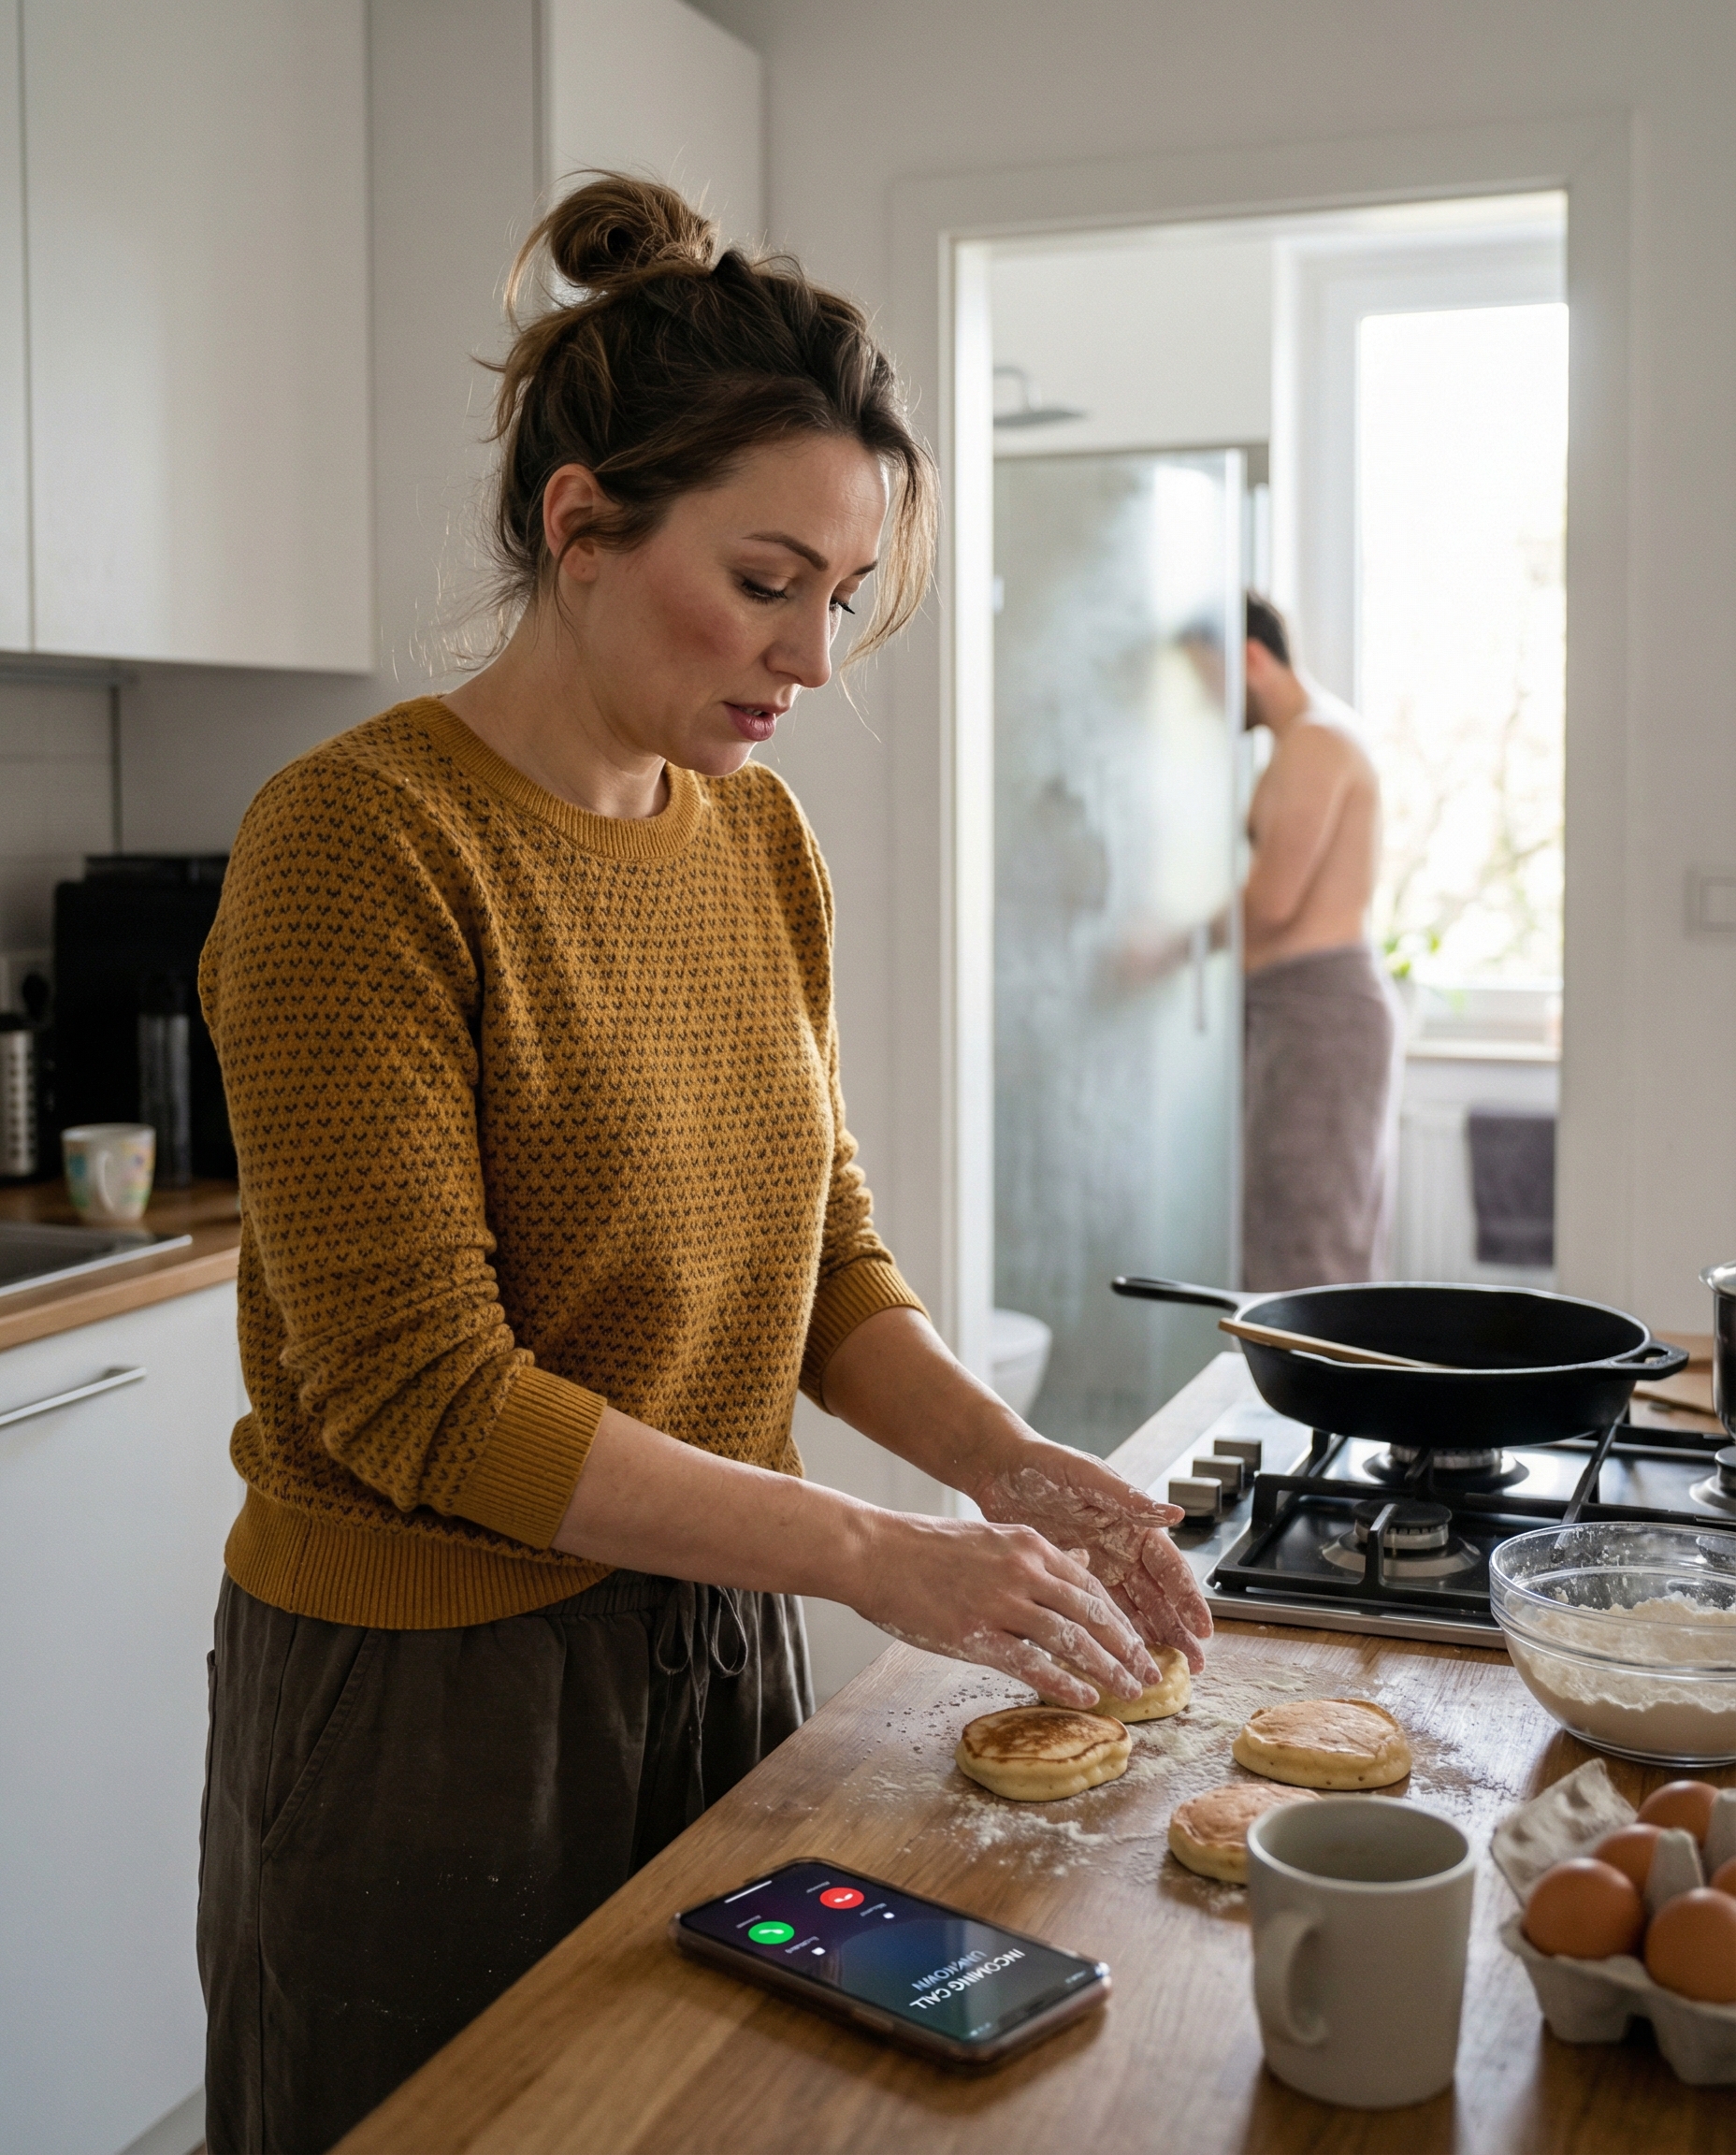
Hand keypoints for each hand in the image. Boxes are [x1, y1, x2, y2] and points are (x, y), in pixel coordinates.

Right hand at [848, 1511, 1163, 1709]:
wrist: (875, 1552)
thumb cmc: (927, 1547)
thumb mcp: (993, 1538)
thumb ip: (1039, 1553)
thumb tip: (1082, 1560)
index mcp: (1029, 1545)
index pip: (1091, 1585)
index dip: (1121, 1619)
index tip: (1139, 1643)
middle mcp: (1023, 1570)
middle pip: (1092, 1613)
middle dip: (1127, 1648)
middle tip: (1150, 1675)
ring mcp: (1000, 1602)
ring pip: (1070, 1638)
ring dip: (1106, 1669)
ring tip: (1129, 1692)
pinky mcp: (974, 1633)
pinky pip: (1030, 1662)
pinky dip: (1063, 1681)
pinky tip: (1084, 1698)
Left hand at [973, 1439, 1213, 1671]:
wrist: (1000, 1468)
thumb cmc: (1046, 1463)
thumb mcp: (1087, 1477)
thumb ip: (1128, 1498)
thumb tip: (1175, 1514)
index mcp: (1132, 1523)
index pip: (1169, 1568)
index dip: (1188, 1599)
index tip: (1203, 1629)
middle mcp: (1121, 1547)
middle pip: (1157, 1596)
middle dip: (1177, 1629)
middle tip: (1193, 1664)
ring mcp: (1098, 1564)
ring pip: (1132, 1608)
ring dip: (1149, 1638)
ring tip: (1164, 1669)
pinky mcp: (1071, 1576)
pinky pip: (1097, 1610)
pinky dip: (1111, 1633)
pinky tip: (1121, 1656)